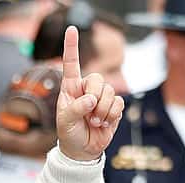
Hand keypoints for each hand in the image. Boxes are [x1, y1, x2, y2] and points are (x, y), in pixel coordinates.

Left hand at [56, 26, 124, 160]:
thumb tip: (91, 100)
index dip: (71, 47)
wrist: (82, 150)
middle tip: (89, 114)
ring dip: (102, 111)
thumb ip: (76, 108)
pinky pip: (118, 104)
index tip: (72, 28)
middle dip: (95, 97)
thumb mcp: (65, 122)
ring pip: (110, 92)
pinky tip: (103, 123)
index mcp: (70, 88)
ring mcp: (101, 98)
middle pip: (97, 79)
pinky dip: (111, 115)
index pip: (71, 64)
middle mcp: (86, 89)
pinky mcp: (113, 107)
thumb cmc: (69, 133)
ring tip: (94, 122)